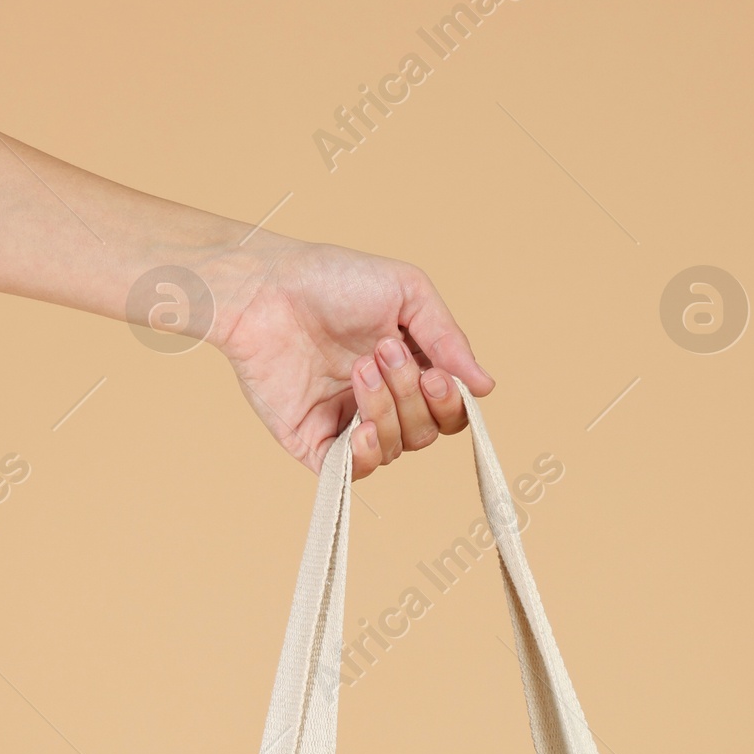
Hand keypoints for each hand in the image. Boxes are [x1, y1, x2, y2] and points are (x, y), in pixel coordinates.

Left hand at [208, 235, 493, 478]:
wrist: (267, 289)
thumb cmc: (332, 279)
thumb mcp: (407, 292)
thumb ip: (449, 339)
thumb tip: (485, 387)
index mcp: (410, 371)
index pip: (448, 412)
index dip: (449, 404)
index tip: (435, 375)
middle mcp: (383, 402)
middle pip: (426, 433)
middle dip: (410, 396)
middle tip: (381, 352)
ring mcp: (348, 424)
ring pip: (394, 449)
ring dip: (385, 410)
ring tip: (359, 368)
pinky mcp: (314, 442)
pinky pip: (352, 473)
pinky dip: (365, 457)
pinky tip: (360, 430)